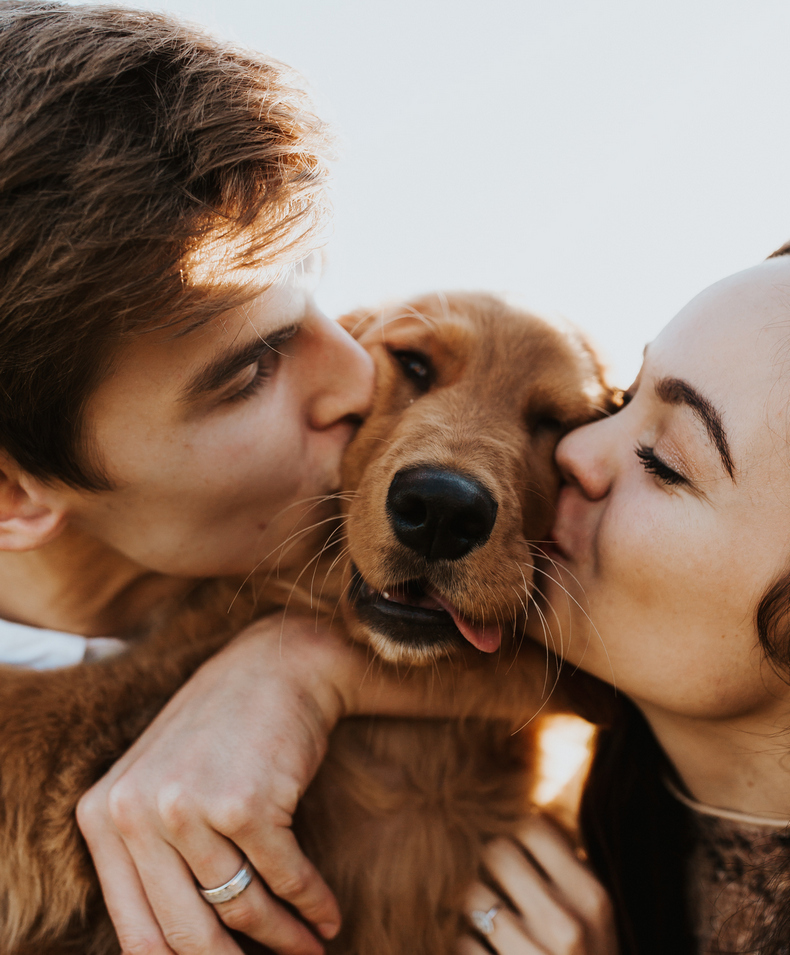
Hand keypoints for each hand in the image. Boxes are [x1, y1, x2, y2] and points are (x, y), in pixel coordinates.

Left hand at [77, 614, 359, 954]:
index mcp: (102, 814)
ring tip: (310, 949)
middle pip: (186, 931)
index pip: (136, 929)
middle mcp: (135, 812)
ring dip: (285, 939)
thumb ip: (151, 855)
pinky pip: (286, 879)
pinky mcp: (246, 804)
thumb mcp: (163, 784)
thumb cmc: (223, 729)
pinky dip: (312, 904)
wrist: (279, 665)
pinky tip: (328, 915)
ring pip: (241, 909)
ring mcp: (189, 807)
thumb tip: (179, 952)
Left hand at [459, 814, 617, 954]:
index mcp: (592, 898)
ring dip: (467, 900)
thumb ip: (567, 866)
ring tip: (477, 908)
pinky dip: (462, 942)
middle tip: (482, 868)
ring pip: (471, 895)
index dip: (511, 826)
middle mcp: (567, 926)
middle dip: (484, 858)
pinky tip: (476, 947)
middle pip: (497, 851)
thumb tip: (525, 812)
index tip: (505, 836)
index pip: (533, 826)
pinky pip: (461, 943)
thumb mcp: (596, 917)